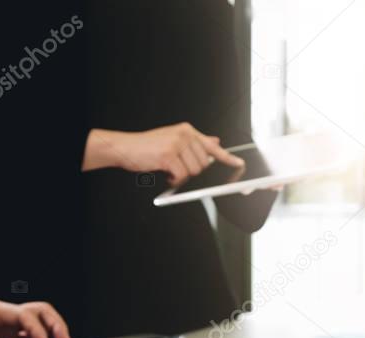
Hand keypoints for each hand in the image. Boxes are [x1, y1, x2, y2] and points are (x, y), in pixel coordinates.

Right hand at [83, 123, 244, 185]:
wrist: (125, 147)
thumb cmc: (148, 147)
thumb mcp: (173, 140)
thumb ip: (195, 142)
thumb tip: (215, 141)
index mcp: (187, 130)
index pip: (211, 145)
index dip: (226, 157)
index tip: (238, 163)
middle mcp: (184, 134)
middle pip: (202, 164)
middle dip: (190, 171)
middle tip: (176, 168)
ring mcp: (177, 144)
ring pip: (193, 172)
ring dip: (181, 176)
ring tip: (168, 169)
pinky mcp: (169, 155)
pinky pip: (181, 176)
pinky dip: (173, 180)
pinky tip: (165, 173)